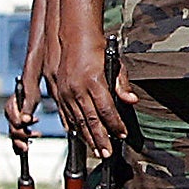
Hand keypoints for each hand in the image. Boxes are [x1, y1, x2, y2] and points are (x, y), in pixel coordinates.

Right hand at [4, 87, 32, 144]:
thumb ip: (28, 109)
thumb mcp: (32, 98)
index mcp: (10, 108)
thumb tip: (26, 121)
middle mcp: (9, 114)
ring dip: (20, 141)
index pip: (14, 122)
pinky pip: (16, 134)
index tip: (34, 132)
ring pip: (14, 133)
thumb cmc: (31, 90)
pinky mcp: (16, 122)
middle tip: (29, 145)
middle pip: (12, 129)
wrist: (29, 86)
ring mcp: (12, 119)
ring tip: (27, 148)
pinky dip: (19, 142)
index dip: (22, 128)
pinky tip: (23, 149)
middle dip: (21, 138)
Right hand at [49, 26, 132, 156]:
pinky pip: (65, 113)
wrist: (72, 35)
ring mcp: (65, 91)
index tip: (122, 134)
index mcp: (93, 82)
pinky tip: (79, 135)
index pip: (106, 110)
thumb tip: (131, 101)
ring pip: (77, 120)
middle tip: (107, 153)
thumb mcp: (115, 63)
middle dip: (100, 139)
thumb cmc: (97, 48)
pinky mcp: (57, 91)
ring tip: (96, 150)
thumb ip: (122, 84)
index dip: (115, 125)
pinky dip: (73, 126)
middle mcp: (77, 89)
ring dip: (87, 137)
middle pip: (90, 120)